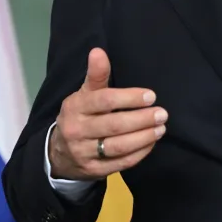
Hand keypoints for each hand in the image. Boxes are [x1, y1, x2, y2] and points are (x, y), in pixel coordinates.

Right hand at [48, 48, 167, 180]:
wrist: (59, 153)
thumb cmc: (80, 116)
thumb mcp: (85, 94)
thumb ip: (96, 75)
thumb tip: (98, 51)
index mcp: (75, 107)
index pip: (104, 101)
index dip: (129, 98)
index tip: (151, 96)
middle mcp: (76, 130)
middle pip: (113, 125)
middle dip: (141, 119)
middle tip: (162, 114)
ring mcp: (83, 153)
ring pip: (118, 146)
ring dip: (143, 138)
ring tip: (161, 128)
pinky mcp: (93, 171)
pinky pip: (120, 163)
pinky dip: (139, 153)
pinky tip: (151, 143)